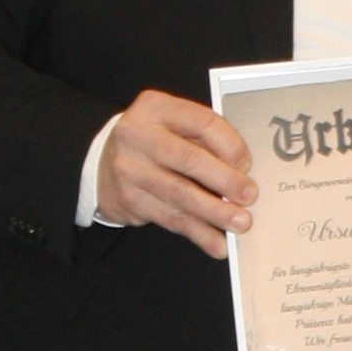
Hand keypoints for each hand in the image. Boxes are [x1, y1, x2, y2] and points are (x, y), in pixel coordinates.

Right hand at [94, 90, 255, 258]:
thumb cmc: (151, 142)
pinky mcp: (130, 200)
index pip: (202, 122)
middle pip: (189, 159)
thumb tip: (242, 167)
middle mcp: (138, 135)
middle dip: (224, 180)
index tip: (247, 164)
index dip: (230, 144)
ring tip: (239, 223)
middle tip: (249, 196)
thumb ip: (203, 137)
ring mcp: (130, 169)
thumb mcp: (173, 124)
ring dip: (214, 212)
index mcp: (155, 107)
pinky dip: (198, 232)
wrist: (102, 165)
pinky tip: (218, 243)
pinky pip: (171, 219)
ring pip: (180, 194)